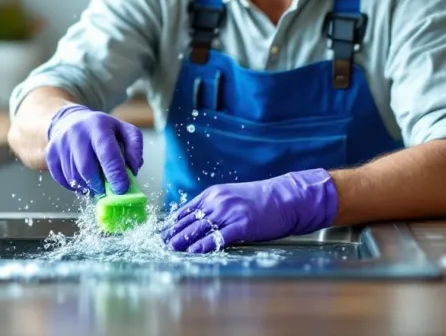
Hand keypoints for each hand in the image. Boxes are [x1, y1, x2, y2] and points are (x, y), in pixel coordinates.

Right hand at [45, 104, 143, 195]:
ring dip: (88, 187)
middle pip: (86, 169)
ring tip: (97, 183)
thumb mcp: (124, 130)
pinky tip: (83, 180)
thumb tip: (133, 170)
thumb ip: (135, 147)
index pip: (107, 153)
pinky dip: (75, 186)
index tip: (122, 189)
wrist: (70, 120)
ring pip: (74, 177)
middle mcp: (76, 133)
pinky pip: (63, 180)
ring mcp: (60, 143)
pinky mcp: (50, 154)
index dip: (115, 174)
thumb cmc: (101, 129)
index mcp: (98, 125)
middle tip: (108, 191)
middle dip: (100, 185)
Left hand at [161, 169, 338, 253]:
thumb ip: (214, 206)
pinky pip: (218, 237)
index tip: (161, 233)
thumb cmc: (260, 199)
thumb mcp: (232, 196)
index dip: (172, 223)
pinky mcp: (242, 225)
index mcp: (213, 193)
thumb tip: (196, 220)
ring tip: (170, 249)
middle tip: (160, 244)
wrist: (285, 197)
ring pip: (199, 228)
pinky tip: (193, 251)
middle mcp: (218, 201)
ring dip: (183, 240)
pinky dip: (203, 245)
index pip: (186, 210)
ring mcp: (229, 213)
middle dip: (173, 233)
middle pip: (189, 220)